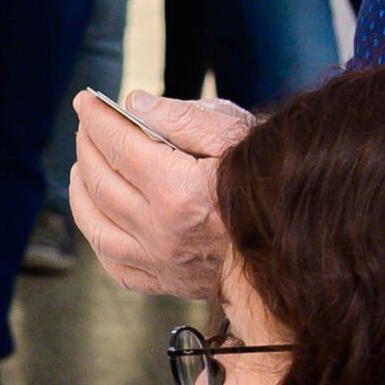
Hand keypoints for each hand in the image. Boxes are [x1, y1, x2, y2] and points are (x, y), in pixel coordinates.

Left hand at [68, 90, 254, 298]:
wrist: (302, 245)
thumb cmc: (272, 183)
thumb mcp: (235, 136)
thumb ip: (182, 118)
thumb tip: (134, 104)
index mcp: (178, 192)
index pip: (119, 146)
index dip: (97, 119)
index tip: (86, 101)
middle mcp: (162, 232)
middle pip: (102, 182)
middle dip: (88, 146)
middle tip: (87, 125)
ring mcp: (162, 263)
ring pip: (98, 226)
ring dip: (82, 191)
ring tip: (83, 166)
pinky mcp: (168, 283)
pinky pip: (116, 265)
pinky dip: (98, 238)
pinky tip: (98, 217)